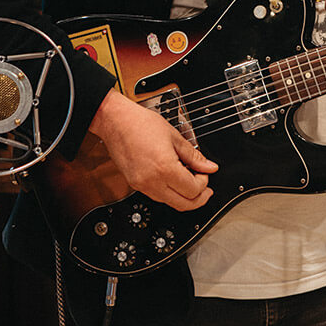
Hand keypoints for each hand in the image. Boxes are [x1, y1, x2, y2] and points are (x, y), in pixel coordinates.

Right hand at [89, 87, 217, 210]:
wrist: (115, 121)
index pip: (193, 190)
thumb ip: (194, 156)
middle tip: (206, 189)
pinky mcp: (134, 184)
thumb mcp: (174, 137)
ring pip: (170, 203)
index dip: (204, 182)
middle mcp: (152, 182)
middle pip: (183, 204)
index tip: (205, 173)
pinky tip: (174, 179)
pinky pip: (157, 196)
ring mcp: (141, 186)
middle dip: (199, 199)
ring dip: (184, 197)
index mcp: (165, 169)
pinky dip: (170, 192)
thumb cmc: (141, 123)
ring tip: (190, 181)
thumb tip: (210, 167)